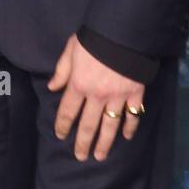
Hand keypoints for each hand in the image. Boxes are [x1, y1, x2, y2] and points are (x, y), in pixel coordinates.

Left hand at [47, 34, 144, 161]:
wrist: (123, 32)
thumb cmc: (94, 39)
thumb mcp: (71, 50)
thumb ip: (62, 70)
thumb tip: (52, 87)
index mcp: (79, 84)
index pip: (67, 111)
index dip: (63, 125)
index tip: (61, 136)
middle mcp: (97, 96)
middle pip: (88, 124)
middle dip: (83, 142)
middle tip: (80, 156)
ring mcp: (118, 97)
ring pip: (110, 125)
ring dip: (104, 143)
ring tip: (99, 156)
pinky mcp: (135, 94)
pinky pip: (133, 115)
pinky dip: (130, 127)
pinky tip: (126, 137)